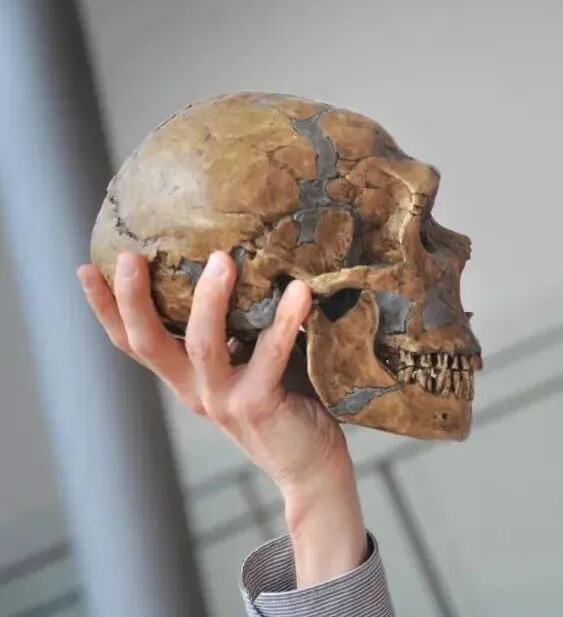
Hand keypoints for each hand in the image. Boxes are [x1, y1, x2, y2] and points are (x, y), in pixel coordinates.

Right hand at [77, 250, 366, 586]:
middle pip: (149, 343)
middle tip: (130, 257)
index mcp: (187, 379)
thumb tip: (249, 260)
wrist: (312, 467)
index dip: (107, 309)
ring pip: (203, 345)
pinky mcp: (259, 405)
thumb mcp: (252, 361)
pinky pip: (269, 356)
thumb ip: (241, 327)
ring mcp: (224, 401)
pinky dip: (285, 320)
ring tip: (222, 260)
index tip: (87, 269)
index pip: (134, 342)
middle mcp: (196, 391)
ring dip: (209, 300)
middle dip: (132, 299)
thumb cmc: (290, 403)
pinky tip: (300, 291)